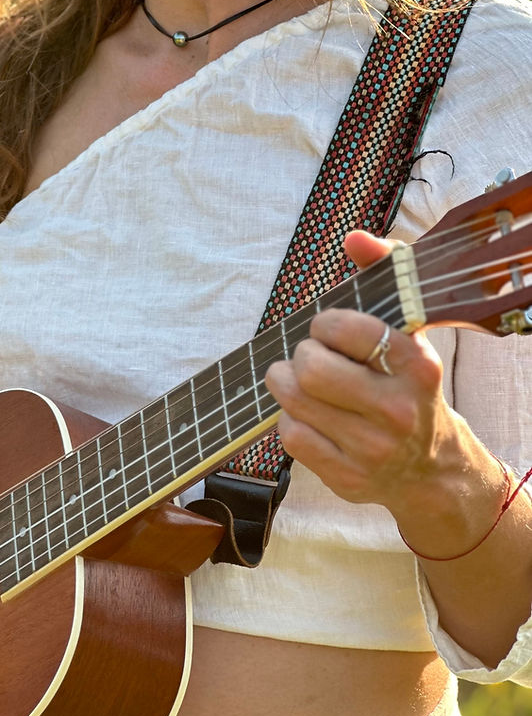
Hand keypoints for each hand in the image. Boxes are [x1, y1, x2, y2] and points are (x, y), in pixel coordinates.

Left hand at [263, 230, 454, 512]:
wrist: (431, 469)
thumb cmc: (406, 386)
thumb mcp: (407, 331)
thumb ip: (383, 274)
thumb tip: (355, 237)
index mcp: (417, 366)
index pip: (344, 327)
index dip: (325, 324)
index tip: (330, 331)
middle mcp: (398, 409)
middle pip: (310, 367)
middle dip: (300, 355)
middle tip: (310, 358)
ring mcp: (373, 448)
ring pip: (293, 400)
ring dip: (284, 383)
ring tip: (298, 380)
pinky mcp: (348, 478)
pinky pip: (291, 435)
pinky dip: (290, 419)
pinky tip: (309, 416)